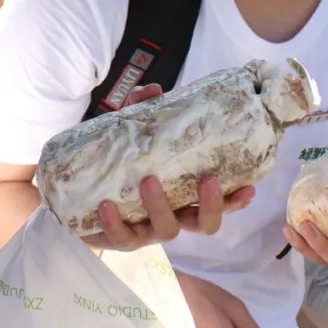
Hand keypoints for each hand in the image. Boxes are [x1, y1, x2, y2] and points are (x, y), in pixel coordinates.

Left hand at [81, 85, 254, 250]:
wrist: (79, 189)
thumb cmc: (117, 161)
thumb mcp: (130, 132)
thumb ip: (142, 110)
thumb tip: (153, 89)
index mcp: (183, 195)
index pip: (217, 202)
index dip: (234, 200)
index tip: (248, 187)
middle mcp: (172, 216)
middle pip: (204, 224)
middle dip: (211, 206)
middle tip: (207, 180)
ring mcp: (147, 230)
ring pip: (167, 230)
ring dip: (161, 207)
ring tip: (149, 181)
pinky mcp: (120, 238)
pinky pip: (122, 237)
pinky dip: (115, 223)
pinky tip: (107, 205)